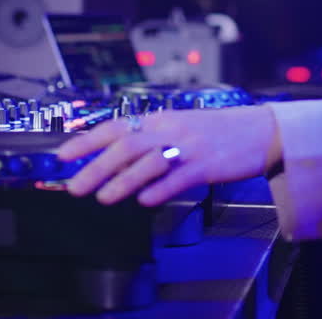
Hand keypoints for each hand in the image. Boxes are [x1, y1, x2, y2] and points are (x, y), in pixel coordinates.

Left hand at [56, 105, 281, 206]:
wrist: (259, 131)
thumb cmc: (215, 133)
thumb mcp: (178, 129)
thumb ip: (148, 143)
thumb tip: (111, 163)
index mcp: (159, 120)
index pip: (115, 127)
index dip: (86, 141)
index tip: (62, 155)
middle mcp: (170, 130)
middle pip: (126, 147)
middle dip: (97, 167)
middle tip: (75, 186)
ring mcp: (189, 148)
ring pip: (149, 162)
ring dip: (123, 181)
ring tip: (104, 198)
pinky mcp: (207, 166)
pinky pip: (179, 178)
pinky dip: (161, 189)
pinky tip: (146, 201)